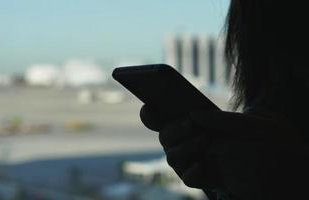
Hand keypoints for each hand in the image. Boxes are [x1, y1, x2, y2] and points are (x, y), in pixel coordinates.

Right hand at [140, 104, 302, 197]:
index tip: (149, 105)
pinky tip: (203, 165)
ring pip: (172, 157)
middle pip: (164, 136)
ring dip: (184, 148)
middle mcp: (189, 140)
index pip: (164, 116)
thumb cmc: (264, 139)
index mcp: (194, 122)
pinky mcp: (204, 177)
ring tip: (204, 142)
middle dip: (173, 129)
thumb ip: (223, 118)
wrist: (281, 168)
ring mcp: (194, 160)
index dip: (150, 112)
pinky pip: (188, 178)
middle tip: (191, 122)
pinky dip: (192, 172)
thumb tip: (195, 116)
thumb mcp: (252, 123)